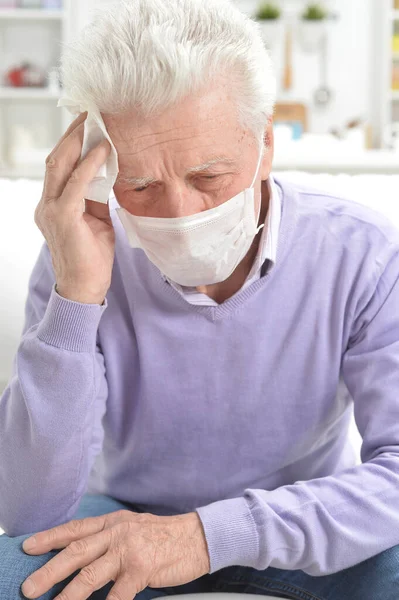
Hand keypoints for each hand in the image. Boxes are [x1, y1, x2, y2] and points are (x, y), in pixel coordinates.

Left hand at [21, 509, 209, 599]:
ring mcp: (129, 550)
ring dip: (68, 594)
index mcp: (113, 522)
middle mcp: (117, 533)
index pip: (76, 529)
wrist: (197, 536)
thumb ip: (109, 537)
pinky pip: (118, 595)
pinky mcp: (142, 569)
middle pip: (77, 551)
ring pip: (91, 574)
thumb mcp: (133, 526)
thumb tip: (83, 554)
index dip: (50, 538)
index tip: (28, 547)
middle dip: (50, 570)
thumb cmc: (163, 535)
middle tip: (29, 587)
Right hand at [34, 111, 115, 304]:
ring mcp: (51, 210)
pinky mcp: (63, 218)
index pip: (60, 166)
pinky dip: (89, 165)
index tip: (88, 123)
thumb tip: (108, 173)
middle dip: (73, 134)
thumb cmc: (92, 257)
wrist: (86, 288)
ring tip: (96, 123)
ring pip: (60, 165)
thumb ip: (96, 197)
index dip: (72, 143)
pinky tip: (102, 150)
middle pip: (56, 159)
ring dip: (78, 141)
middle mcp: (47, 204)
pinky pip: (76, 184)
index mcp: (53, 205)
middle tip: (91, 113)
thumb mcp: (97, 220)